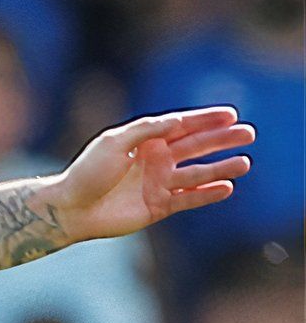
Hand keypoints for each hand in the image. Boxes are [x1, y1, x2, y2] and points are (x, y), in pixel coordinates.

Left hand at [44, 106, 252, 242]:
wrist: (72, 208)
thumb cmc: (88, 172)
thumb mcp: (114, 143)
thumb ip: (146, 131)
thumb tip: (177, 121)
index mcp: (142, 140)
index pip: (180, 126)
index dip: (205, 120)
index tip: (230, 114)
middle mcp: (154, 159)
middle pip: (195, 147)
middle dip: (221, 140)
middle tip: (249, 133)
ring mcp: (158, 183)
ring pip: (197, 173)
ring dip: (221, 167)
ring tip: (244, 162)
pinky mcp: (160, 205)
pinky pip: (190, 197)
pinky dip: (208, 193)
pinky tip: (227, 187)